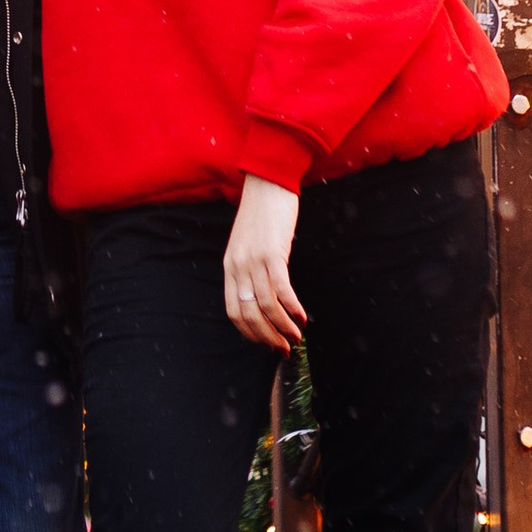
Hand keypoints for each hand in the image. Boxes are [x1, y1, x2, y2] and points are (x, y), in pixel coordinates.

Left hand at [224, 175, 304, 351]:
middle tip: (284, 348)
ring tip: (296, 336)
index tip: (266, 344)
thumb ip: (250, 269)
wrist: (268, 182)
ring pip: (266, 305)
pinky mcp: (272, 252)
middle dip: (267, 337)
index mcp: (229, 266)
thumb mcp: (248, 245)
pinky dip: (292, 307)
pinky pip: (281, 288)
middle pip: (249, 314)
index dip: (250, 333)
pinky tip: (302, 316)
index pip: (233, 311)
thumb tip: (264, 297)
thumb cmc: (262, 214)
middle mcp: (238, 266)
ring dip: (282, 326)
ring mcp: (254, 260)